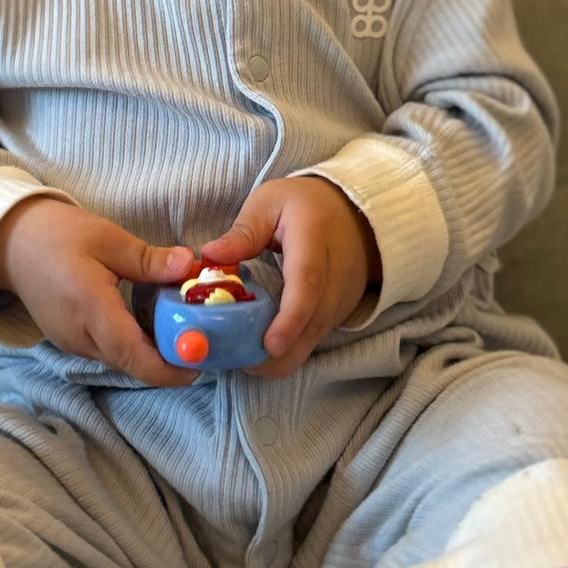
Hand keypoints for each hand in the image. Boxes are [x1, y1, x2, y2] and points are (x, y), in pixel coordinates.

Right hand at [0, 197, 200, 385]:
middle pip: (130, 363)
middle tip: (202, 344)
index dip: (168, 368)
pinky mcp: (68, 340)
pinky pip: (107, 352)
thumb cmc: (57, 234)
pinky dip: (132, 346)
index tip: (199, 365)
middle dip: (167, 362)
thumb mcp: (107, 237)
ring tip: (182, 332)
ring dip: (150, 354)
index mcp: (89, 307)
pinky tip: (151, 325)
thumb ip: (149, 259)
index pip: (132, 354)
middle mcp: (78, 335)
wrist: (10, 242)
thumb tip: (189, 266)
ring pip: (119, 360)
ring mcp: (70, 342)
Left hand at [195, 177, 379, 379]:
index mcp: (314, 241)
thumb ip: (243, 231)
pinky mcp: (339, 312)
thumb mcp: (270, 202)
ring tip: (246, 361)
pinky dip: (292, 348)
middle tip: (243, 365)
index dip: (290, 317)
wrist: (357, 213)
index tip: (269, 345)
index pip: (307, 284)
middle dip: (281, 353)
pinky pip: (316, 336)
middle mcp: (336, 276)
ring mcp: (341, 298)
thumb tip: (210, 257)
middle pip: (313, 323)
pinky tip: (264, 350)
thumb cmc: (306, 205)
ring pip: (315, 337)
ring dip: (284, 356)